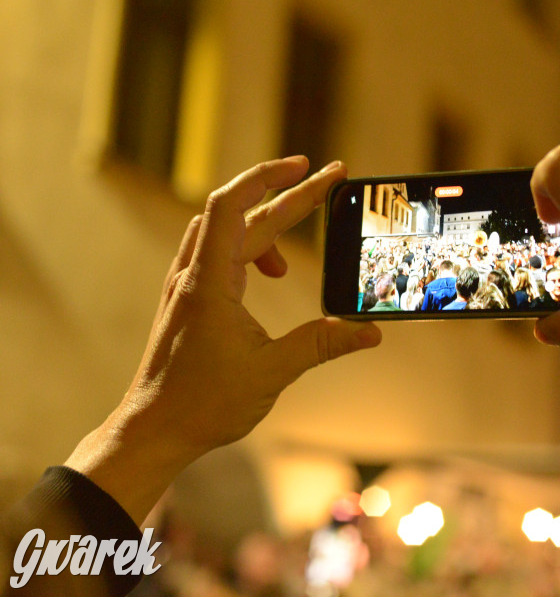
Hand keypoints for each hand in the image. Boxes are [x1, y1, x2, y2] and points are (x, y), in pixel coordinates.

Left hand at [66, 156, 380, 522]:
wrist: (154, 430)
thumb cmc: (202, 404)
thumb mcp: (271, 373)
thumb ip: (321, 345)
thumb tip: (369, 332)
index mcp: (209, 283)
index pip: (232, 207)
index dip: (268, 178)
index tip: (305, 166)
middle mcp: (194, 275)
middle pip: (243, 215)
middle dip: (290, 194)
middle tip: (331, 178)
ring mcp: (189, 286)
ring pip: (229, 231)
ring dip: (267, 217)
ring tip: (304, 218)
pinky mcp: (191, 300)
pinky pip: (221, 253)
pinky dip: (251, 246)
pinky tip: (271, 271)